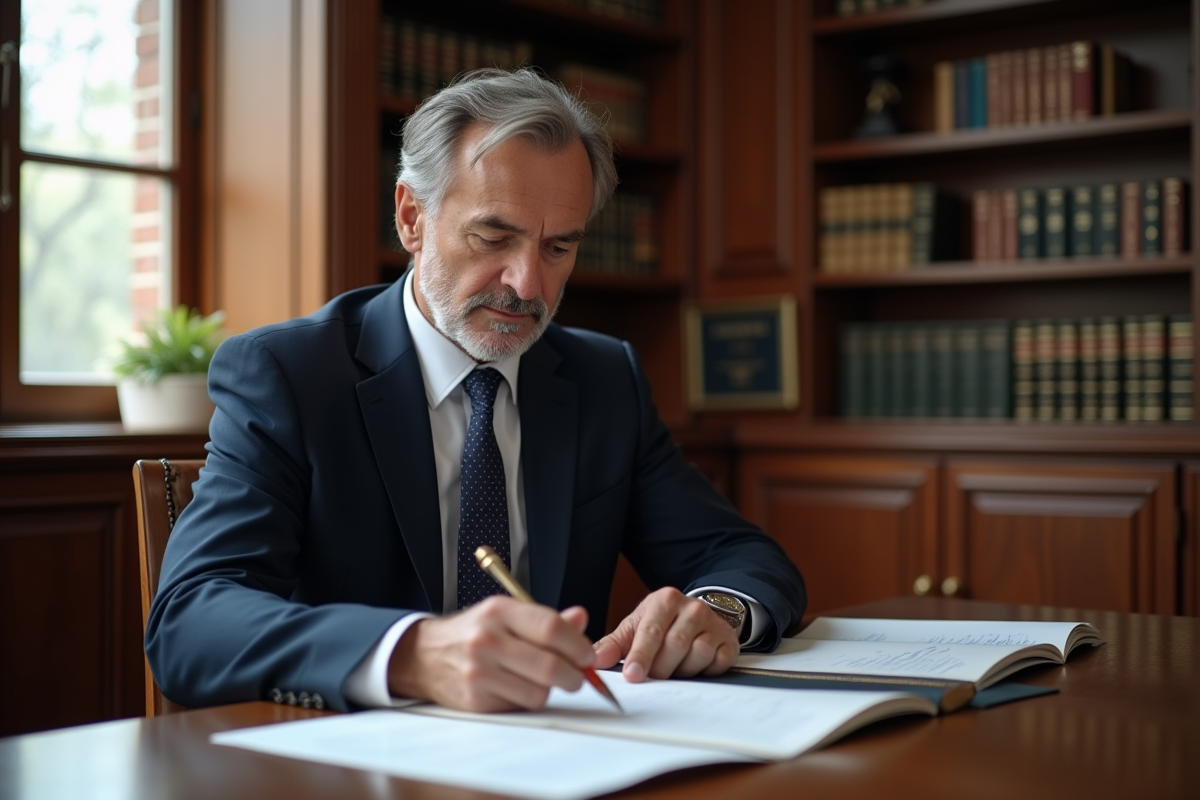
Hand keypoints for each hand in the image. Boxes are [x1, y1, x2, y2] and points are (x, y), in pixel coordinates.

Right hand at [387, 597, 595, 711]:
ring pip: (538, 692)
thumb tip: (581, 619)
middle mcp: (487, 639)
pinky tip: (518, 688)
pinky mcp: (475, 700)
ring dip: (549, 690)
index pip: (550, 628)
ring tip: (542, 680)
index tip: (587, 655)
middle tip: (577, 676)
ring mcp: (479, 672)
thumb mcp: (505, 613)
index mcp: (499, 611)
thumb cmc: (473, 632)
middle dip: (574, 676)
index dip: (577, 645)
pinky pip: (519, 707)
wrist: (425, 655)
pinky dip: (527, 700)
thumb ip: (545, 618)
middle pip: (549, 665)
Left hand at [592, 587, 739, 681]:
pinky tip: (694, 664)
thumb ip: (613, 644)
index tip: (633, 675)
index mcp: (665, 600)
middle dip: (660, 667)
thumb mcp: (635, 627)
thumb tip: (595, 660)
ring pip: (697, 655)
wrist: (697, 616)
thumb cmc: (662, 623)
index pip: (651, 631)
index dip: (641, 655)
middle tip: (654, 674)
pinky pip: (716, 663)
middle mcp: (692, 607)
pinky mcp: (728, 640)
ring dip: (682, 669)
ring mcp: (713, 623)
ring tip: (675, 664)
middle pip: (674, 646)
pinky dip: (703, 670)